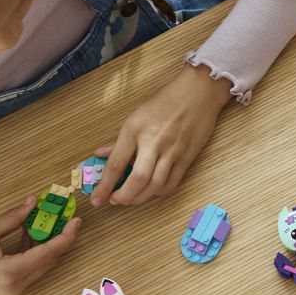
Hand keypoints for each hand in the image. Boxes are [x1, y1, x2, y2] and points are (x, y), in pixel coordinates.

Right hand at [0, 197, 79, 294]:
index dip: (66, 235)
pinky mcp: (9, 290)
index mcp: (11, 273)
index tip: (76, 220)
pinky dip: (33, 252)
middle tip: (63, 216)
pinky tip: (29, 234)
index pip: (49, 253)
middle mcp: (17, 287)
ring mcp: (14, 291)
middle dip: (58, 237)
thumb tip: (33, 203)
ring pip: (41, 265)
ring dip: (45, 244)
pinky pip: (30, 269)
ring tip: (44, 221)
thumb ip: (13, 218)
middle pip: (49, 260)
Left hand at [89, 65, 232, 206]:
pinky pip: (172, 182)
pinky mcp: (186, 157)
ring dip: (140, 198)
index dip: (105, 185)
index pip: (116, 164)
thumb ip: (118, 141)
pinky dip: (159, 192)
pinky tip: (151, 191)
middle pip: (137, 179)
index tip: (97, 199)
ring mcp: (172, 151)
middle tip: (115, 201)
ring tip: (131, 198)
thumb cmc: (166, 101)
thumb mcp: (136, 117)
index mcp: (135, 129)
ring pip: (155, 185)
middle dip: (123, 197)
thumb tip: (100, 155)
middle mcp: (153, 142)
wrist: (198, 93)